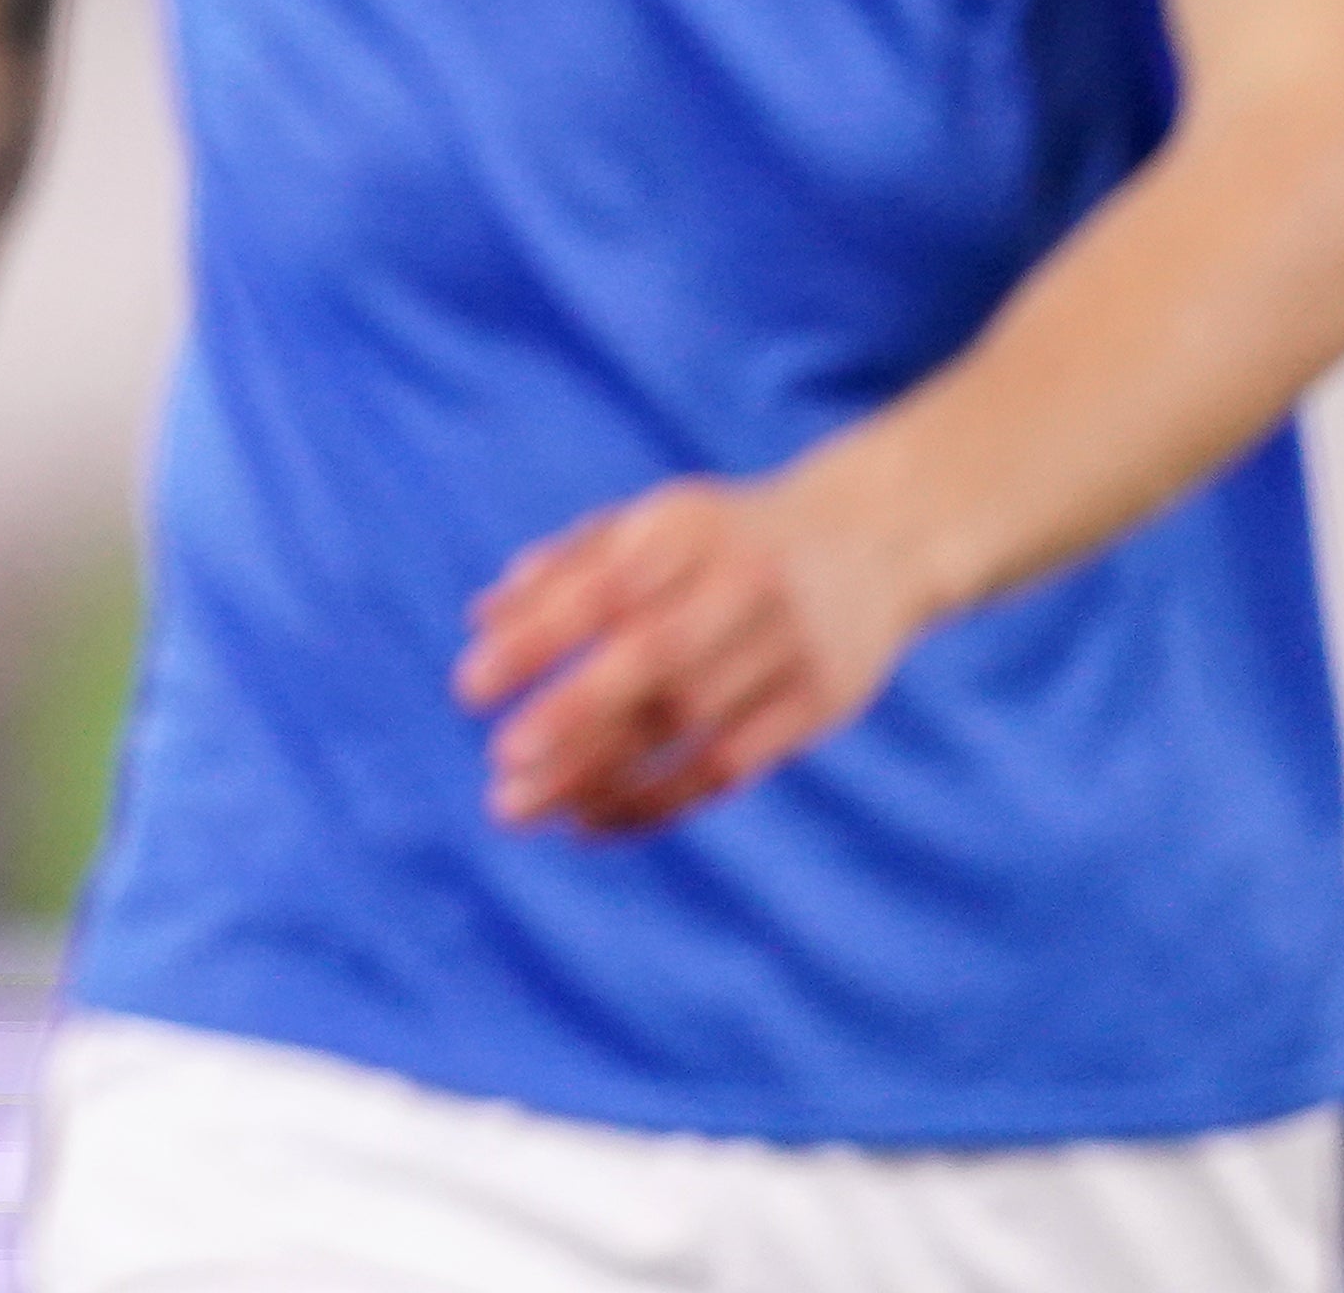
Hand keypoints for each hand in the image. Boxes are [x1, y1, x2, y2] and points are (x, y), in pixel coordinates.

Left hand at [458, 464, 936, 835]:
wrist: (875, 542)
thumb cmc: (727, 536)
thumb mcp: (653, 523)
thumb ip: (568, 563)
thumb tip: (479, 619)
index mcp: (687, 527)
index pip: (603, 587)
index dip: (536, 640)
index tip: (467, 689)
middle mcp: (744, 584)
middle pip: (654, 659)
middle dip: (573, 714)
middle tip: (499, 764)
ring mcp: (790, 647)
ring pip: (689, 726)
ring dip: (601, 772)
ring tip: (523, 806)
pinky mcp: (820, 706)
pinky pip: (730, 767)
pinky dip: (656, 801)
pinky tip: (590, 820)